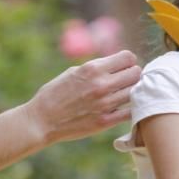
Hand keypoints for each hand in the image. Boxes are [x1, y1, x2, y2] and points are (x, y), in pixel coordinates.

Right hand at [26, 50, 140, 143]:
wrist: (41, 120)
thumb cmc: (55, 93)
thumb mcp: (74, 72)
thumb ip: (97, 67)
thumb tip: (117, 64)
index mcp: (93, 68)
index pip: (128, 57)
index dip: (128, 61)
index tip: (123, 67)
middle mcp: (101, 84)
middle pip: (136, 73)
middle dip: (133, 75)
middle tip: (125, 81)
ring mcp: (105, 104)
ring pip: (136, 92)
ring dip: (132, 92)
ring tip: (123, 94)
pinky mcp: (105, 122)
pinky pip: (131, 112)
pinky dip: (131, 109)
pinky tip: (123, 108)